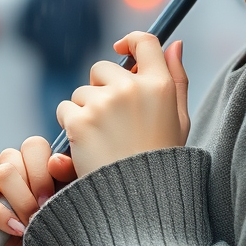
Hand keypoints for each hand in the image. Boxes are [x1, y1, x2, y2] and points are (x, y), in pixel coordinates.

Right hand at [0, 136, 77, 245]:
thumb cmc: (69, 224)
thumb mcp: (76, 194)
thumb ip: (69, 171)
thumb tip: (55, 160)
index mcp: (39, 163)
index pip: (33, 145)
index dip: (41, 169)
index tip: (52, 195)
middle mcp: (15, 171)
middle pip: (11, 156)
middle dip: (31, 185)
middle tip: (43, 207)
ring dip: (19, 200)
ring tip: (31, 220)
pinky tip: (16, 230)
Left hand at [57, 34, 188, 178]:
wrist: (139, 203)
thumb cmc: (160, 161)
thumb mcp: (179, 120)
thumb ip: (178, 79)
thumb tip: (175, 44)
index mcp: (160, 85)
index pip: (145, 42)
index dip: (130, 41)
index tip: (120, 49)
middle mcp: (132, 88)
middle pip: (103, 67)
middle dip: (102, 87)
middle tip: (111, 119)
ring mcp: (104, 103)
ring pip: (82, 92)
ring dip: (86, 110)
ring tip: (103, 139)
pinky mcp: (80, 121)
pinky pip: (66, 109)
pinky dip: (71, 125)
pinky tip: (88, 146)